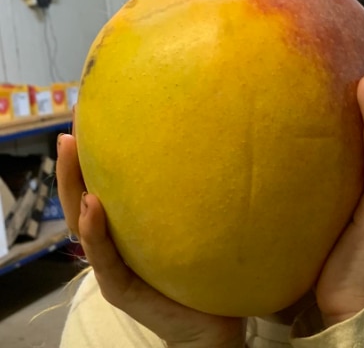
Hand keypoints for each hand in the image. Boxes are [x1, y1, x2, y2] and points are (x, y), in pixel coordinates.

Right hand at [56, 123, 245, 347]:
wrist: (216, 320)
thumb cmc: (207, 269)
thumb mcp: (196, 225)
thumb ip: (190, 199)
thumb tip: (212, 147)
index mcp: (129, 230)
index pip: (102, 189)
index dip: (92, 160)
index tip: (90, 121)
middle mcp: (116, 245)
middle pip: (81, 202)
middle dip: (72, 167)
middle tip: (70, 133)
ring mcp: (115, 267)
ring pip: (83, 225)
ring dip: (74, 189)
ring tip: (72, 154)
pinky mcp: (123, 288)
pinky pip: (105, 258)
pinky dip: (95, 232)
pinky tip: (93, 205)